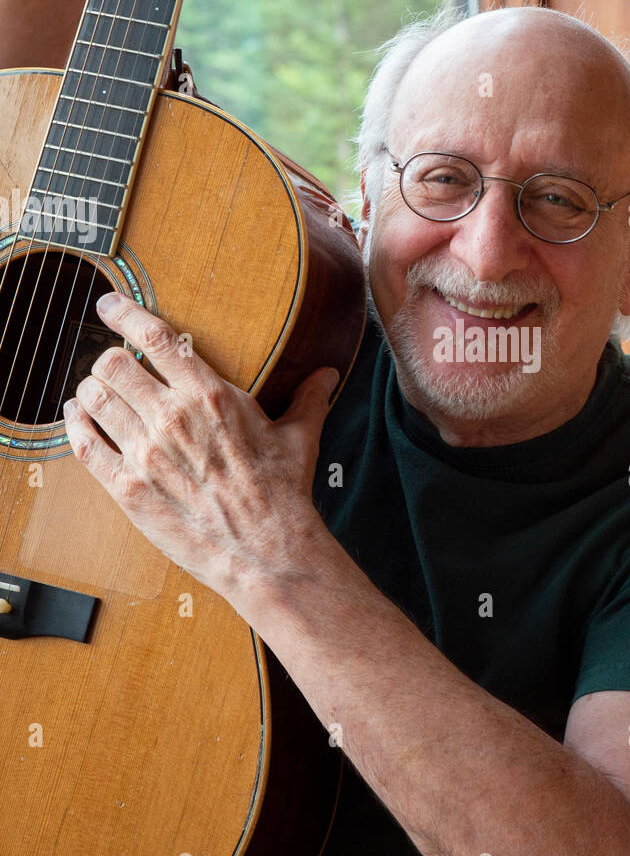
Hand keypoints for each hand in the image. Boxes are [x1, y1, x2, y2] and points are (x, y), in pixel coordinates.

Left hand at [62, 292, 337, 605]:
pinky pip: (85, 445)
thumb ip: (307, 398)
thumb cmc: (282, 495)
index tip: (110, 304)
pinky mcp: (128, 489)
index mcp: (210, 395)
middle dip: (107, 359)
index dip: (124, 314)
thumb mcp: (299, 438)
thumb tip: (328, 374)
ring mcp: (145, 453)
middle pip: (112, 364)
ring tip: (93, 390)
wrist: (266, 551)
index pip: (156, 338)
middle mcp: (171, 417)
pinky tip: (79, 418)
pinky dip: (76, 425)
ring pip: (93, 399)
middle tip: (111, 364)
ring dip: (89, 390)